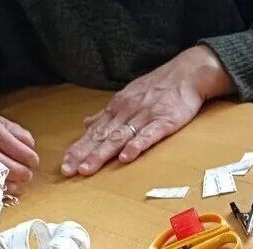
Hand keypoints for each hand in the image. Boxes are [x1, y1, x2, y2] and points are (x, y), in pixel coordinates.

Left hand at [61, 45, 232, 176]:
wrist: (187, 74)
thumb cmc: (158, 87)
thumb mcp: (128, 96)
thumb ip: (108, 114)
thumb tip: (87, 123)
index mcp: (117, 108)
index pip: (93, 132)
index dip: (78, 148)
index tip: (65, 164)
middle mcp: (126, 112)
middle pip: (102, 137)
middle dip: (84, 154)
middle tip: (68, 171)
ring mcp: (145, 117)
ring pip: (119, 138)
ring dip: (102, 154)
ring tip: (88, 169)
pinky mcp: (164, 121)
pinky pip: (148, 135)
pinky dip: (136, 146)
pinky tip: (126, 158)